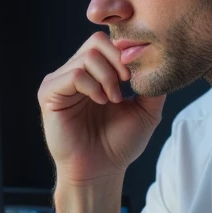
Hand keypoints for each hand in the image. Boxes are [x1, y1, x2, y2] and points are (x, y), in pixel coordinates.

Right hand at [38, 31, 164, 185]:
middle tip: (126, 84)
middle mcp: (74, 73)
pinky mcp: (49, 93)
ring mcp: (60, 82)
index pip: (107, 42)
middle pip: (96, 42)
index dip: (125, 52)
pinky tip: (100, 101)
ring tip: (113, 99)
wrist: (100, 171)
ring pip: (87, 56)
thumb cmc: (119, 144)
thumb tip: (162, 62)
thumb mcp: (146, 111)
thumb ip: (153, 86)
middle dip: (117, 61)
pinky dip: (92, 85)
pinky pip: (73, 74)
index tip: (135, 76)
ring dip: (108, 77)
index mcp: (94, 74)